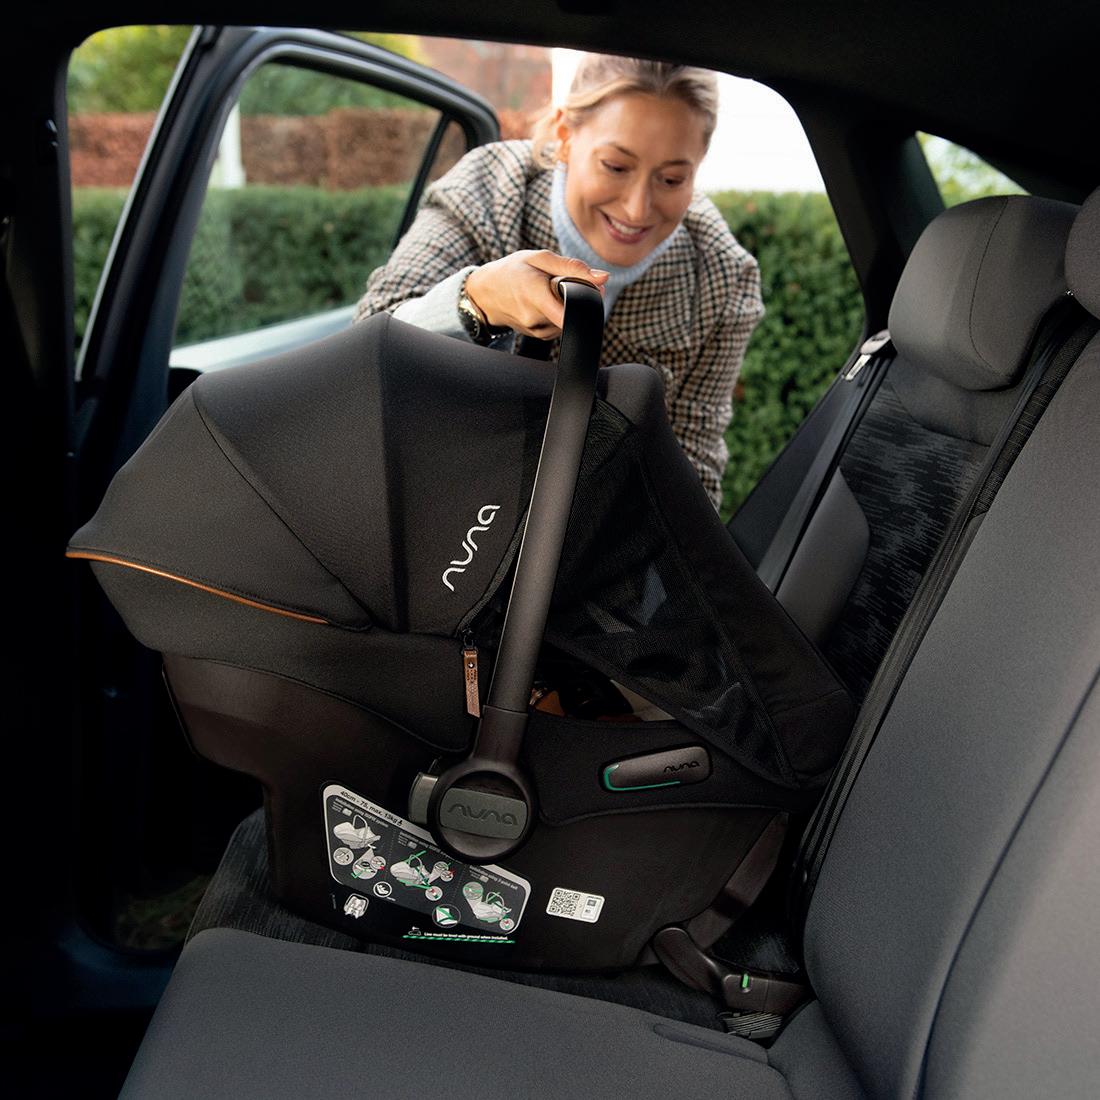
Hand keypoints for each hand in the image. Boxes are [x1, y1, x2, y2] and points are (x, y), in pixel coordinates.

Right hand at [465, 251, 608, 338]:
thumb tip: (603, 278)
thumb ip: (573, 267)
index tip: (590, 289)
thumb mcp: (539, 258)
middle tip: (559, 283)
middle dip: (575, 296)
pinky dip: (559, 313)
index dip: (586, 300)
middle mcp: (534, 317)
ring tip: (547, 292)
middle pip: (573, 311)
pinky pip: (560, 324)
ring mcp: (536, 330)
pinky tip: (544, 303)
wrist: (486, 293)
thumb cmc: (511, 271)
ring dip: (566, 305)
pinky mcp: (539, 336)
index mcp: (534, 293)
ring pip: (568, 318)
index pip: (569, 312)